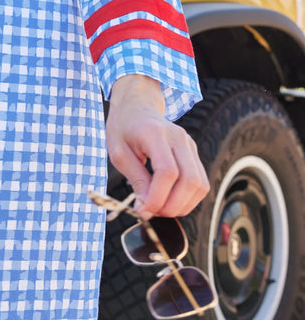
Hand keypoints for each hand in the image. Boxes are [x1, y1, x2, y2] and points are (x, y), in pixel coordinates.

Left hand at [105, 75, 208, 219]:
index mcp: (156, 134)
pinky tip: (170, 200)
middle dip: (172, 205)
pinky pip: (200, 183)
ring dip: (182, 205)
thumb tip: (147, 208)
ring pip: (200, 185)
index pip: (167, 172)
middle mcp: (179, 138)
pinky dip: (188, 199)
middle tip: (152, 212)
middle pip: (190, 180)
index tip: (143, 210)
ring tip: (160, 207)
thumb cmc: (123, 128)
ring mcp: (190, 145)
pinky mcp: (194, 154)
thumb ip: (135, 179)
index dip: (158, 197)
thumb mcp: (118, 153)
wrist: (137, 107)